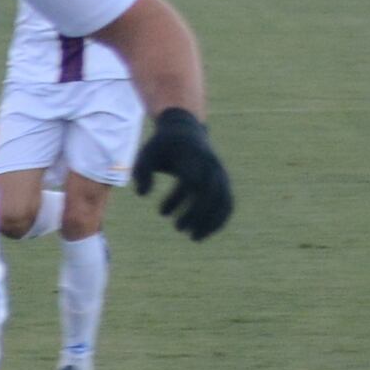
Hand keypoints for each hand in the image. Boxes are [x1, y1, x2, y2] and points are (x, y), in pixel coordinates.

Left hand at [131, 107, 232, 239]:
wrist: (185, 130)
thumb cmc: (162, 146)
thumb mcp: (146, 153)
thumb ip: (141, 172)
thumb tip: (143, 194)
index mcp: (192, 157)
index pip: (191, 181)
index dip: (178, 199)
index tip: (162, 212)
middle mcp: (210, 165)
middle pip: (210, 194)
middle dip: (196, 215)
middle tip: (178, 229)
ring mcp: (220, 173)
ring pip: (224, 201)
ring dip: (211, 222)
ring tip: (194, 238)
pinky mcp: (224, 181)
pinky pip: (228, 202)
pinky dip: (220, 219)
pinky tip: (205, 233)